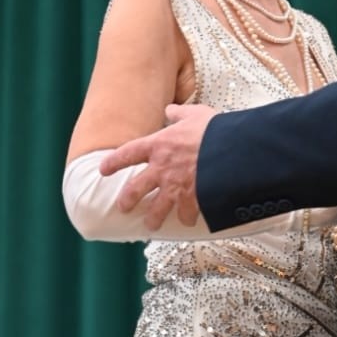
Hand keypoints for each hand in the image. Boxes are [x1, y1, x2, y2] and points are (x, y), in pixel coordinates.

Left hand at [99, 104, 216, 230]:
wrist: (233, 148)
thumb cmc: (214, 129)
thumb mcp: (195, 114)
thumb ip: (178, 114)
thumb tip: (170, 110)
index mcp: (158, 145)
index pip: (127, 154)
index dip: (113, 162)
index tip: (103, 169)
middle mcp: (161, 168)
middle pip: (135, 188)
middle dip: (127, 199)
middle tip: (122, 207)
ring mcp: (175, 186)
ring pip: (157, 208)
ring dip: (153, 218)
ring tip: (150, 226)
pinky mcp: (192, 199)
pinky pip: (185, 214)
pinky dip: (186, 218)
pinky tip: (187, 222)